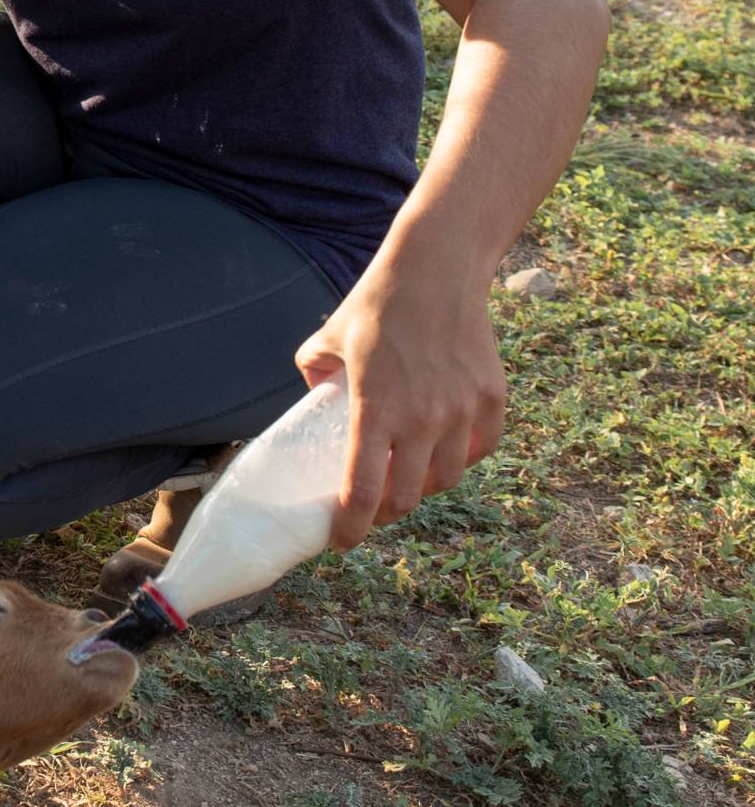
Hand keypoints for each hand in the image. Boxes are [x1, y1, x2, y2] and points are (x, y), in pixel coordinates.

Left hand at [295, 255, 506, 546]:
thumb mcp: (329, 336)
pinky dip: (463, 457)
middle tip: (371, 507)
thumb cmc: (378, 301)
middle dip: (385, 513)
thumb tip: (313, 396)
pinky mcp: (492, 398)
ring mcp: (462, 410)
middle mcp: (422, 418)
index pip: (362, 492)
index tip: (340, 540)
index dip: (349, 528)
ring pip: (447, 479)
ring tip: (407, 477)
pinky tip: (445, 450)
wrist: (437, 266)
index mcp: (375, 409)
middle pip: (407, 499)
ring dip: (424, 487)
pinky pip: (481, 449)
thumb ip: (314, 371)